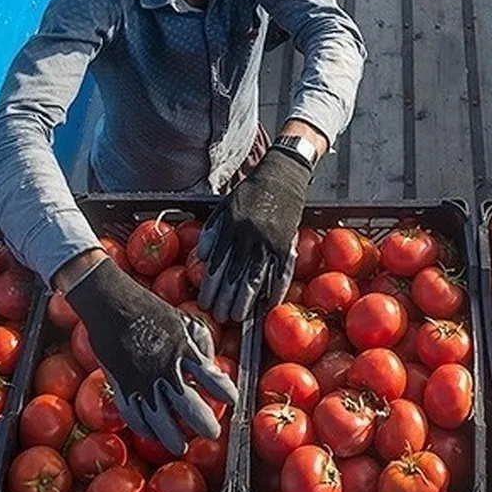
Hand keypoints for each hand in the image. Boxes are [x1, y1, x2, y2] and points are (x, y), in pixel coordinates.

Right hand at [65, 258, 237, 454]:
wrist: (113, 304)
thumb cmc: (153, 311)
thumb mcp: (185, 321)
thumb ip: (202, 343)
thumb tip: (212, 367)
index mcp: (185, 350)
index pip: (211, 378)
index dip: (225, 392)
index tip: (234, 402)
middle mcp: (165, 369)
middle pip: (188, 406)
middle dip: (203, 423)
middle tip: (213, 435)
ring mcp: (141, 380)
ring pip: (159, 418)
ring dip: (171, 436)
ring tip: (181, 447)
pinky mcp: (120, 384)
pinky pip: (131, 413)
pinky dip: (142, 427)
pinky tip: (151, 435)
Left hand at [196, 147, 308, 323]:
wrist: (283, 174)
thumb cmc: (252, 192)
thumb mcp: (225, 206)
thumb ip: (213, 231)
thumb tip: (203, 256)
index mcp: (231, 226)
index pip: (217, 263)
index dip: (210, 285)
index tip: (204, 302)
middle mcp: (249, 235)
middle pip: (235, 274)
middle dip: (225, 299)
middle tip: (219, 316)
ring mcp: (270, 240)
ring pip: (256, 276)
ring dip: (247, 300)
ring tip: (238, 316)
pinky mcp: (288, 242)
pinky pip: (282, 270)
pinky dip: (277, 288)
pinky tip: (270, 303)